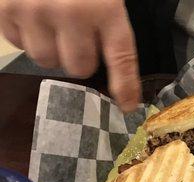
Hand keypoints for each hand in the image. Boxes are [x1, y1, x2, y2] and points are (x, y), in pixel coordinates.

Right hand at [0, 0, 139, 111]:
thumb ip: (109, 19)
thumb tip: (114, 62)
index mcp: (105, 7)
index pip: (121, 57)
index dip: (125, 85)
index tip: (127, 106)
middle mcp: (71, 13)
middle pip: (78, 67)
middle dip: (80, 57)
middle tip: (78, 36)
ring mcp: (34, 12)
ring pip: (46, 59)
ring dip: (50, 46)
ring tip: (51, 20)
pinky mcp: (4, 10)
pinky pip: (18, 43)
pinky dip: (24, 33)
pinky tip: (30, 12)